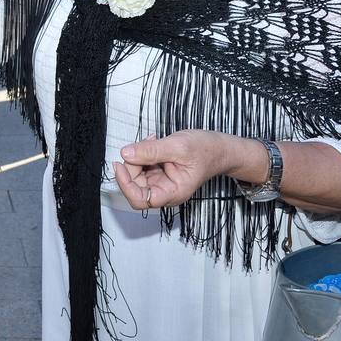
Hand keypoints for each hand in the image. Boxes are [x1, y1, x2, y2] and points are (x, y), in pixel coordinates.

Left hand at [113, 130, 236, 210]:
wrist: (220, 148)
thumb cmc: (206, 150)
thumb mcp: (178, 146)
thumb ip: (151, 151)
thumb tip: (126, 154)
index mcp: (173, 192)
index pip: (141, 200)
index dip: (126, 185)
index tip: (120, 165)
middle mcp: (166, 191)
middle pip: (135, 186)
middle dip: (132, 166)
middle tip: (139, 147)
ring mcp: (162, 182)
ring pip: (137, 175)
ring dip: (137, 157)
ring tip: (152, 141)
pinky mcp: (160, 173)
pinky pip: (143, 166)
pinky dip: (142, 154)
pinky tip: (153, 142)